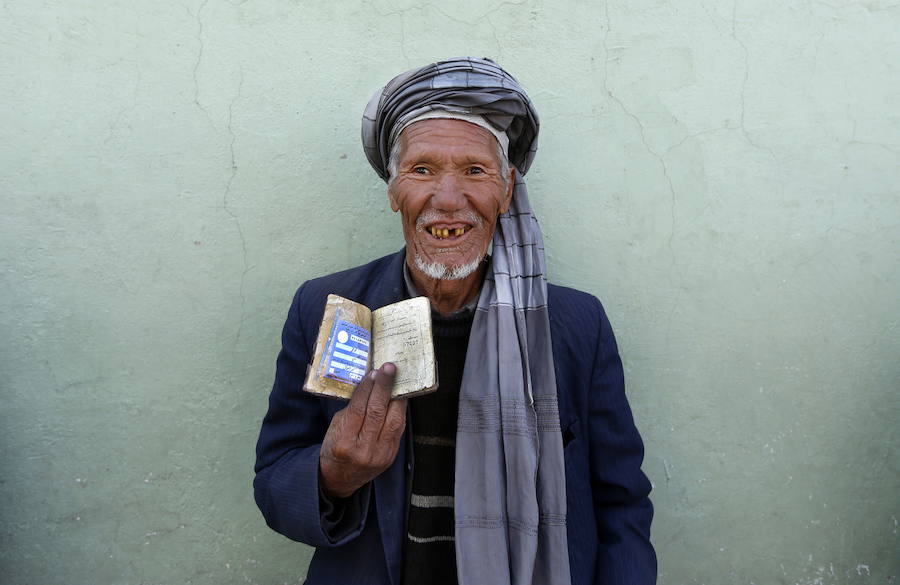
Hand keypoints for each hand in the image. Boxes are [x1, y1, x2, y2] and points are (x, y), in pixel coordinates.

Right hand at [319, 362, 406, 498]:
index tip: (373, 373)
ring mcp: (379, 455)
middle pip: (377, 413)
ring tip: (398, 381)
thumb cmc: (334, 448)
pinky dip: (399, 412)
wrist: (340, 478)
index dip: (367, 389)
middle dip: (385, 388)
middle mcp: (363, 450)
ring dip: (397, 398)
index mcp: (344, 442)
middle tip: (390, 368)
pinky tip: (399, 399)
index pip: (358, 410)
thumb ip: (352, 409)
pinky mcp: (390, 456)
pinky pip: (398, 430)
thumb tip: (370, 385)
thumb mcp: (335, 427)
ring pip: (393, 421)